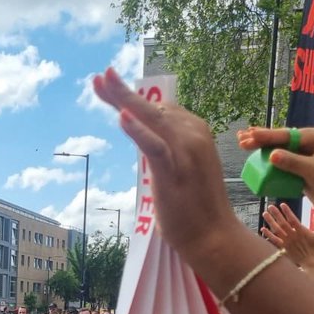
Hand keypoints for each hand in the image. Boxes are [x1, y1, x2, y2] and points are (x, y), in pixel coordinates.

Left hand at [92, 67, 240, 260]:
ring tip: (102, 82)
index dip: (133, 99)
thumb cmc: (195, 210)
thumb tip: (149, 147)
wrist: (213, 236)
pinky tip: (121, 116)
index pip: (160, 109)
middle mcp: (193, 133)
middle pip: (152, 107)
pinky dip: (137, 130)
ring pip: (151, 117)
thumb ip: (165, 155)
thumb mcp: (179, 172)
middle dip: (122, 92)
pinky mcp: (175, 169)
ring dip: (124, 99)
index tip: (109, 88)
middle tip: (99, 77)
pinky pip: (154, 145)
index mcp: (194, 132)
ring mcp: (185, 149)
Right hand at [236, 125, 313, 221]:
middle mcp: (312, 143)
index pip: (289, 135)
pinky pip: (284, 164)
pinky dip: (271, 163)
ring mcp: (307, 156)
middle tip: (241, 139)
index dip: (268, 136)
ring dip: (264, 150)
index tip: (251, 135)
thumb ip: (293, 162)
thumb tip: (271, 155)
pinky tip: (259, 160)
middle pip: (283, 140)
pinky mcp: (302, 170)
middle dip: (262, 139)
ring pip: (281, 151)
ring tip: (244, 145)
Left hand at [261, 204, 313, 267]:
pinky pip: (274, 242)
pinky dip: (268, 235)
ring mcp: (287, 243)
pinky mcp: (284, 250)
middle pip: (283, 223)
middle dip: (276, 214)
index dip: (287, 212)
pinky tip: (263, 229)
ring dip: (270, 222)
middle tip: (270, 206)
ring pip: (277, 231)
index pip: (293, 219)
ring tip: (265, 214)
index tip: (282, 204)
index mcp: (302, 232)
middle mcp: (293, 237)